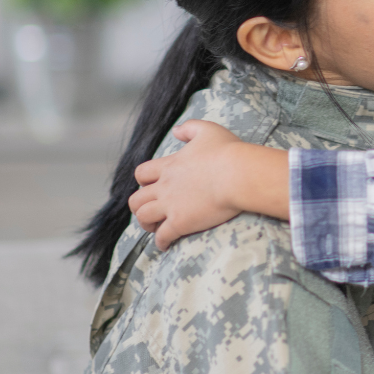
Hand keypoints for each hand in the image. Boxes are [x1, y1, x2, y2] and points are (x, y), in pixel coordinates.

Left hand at [130, 120, 284, 249]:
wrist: (237, 174)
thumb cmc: (227, 152)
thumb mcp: (207, 130)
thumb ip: (189, 128)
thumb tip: (176, 131)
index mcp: (169, 166)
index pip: (142, 174)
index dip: (143, 181)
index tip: (150, 186)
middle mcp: (164, 186)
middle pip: (136, 199)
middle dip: (139, 207)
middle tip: (149, 211)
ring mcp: (170, 206)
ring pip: (143, 218)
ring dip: (146, 225)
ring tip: (154, 229)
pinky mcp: (180, 223)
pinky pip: (162, 237)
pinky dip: (161, 243)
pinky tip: (165, 245)